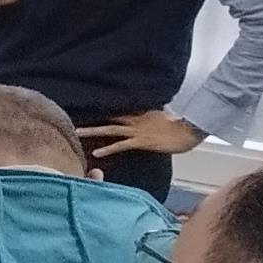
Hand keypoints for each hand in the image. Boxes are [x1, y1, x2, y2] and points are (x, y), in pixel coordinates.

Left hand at [81, 110, 203, 162]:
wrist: (191, 130)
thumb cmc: (181, 126)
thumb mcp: (165, 117)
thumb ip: (153, 115)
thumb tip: (153, 114)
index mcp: (141, 113)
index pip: (118, 111)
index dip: (101, 111)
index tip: (85, 109)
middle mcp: (136, 120)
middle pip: (109, 117)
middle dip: (91, 118)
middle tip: (71, 118)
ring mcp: (137, 130)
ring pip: (110, 129)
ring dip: (92, 131)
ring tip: (76, 132)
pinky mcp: (141, 141)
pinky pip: (121, 145)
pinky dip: (108, 148)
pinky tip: (96, 152)